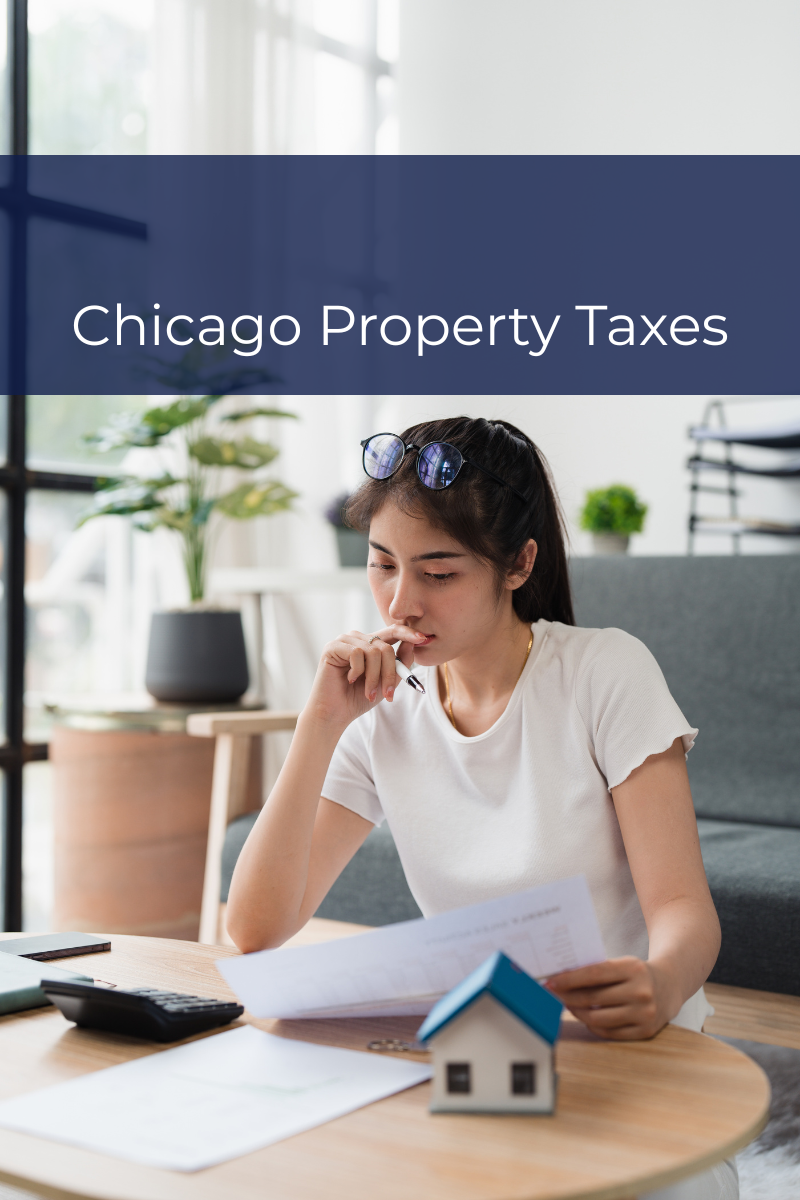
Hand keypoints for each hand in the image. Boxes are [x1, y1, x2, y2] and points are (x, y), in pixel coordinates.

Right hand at [304, 624, 426, 729]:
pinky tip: (350, 680)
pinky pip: (357, 653)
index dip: (408, 633)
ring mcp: (344, 641)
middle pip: (386, 646)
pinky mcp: (333, 647)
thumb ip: (399, 664)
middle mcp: (358, 638)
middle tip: (388, 694)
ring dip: (374, 677)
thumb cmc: (358, 699)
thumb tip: (413, 643)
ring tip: (368, 693)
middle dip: (390, 672)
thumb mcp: (386, 682)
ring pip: (373, 651)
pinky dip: (358, 671)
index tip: (423, 638)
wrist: (334, 714)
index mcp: (370, 644)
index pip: (392, 631)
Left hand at [545, 956, 673, 1040]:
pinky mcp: (645, 1031)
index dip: (569, 979)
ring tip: (568, 1005)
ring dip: (578, 1012)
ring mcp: (644, 1014)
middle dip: (569, 996)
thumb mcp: (622, 964)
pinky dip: (594, 1026)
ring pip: (599, 1018)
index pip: (593, 974)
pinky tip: (586, 1017)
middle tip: (554, 994)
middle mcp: (641, 992)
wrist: (670, 985)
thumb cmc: (638, 973)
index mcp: (633, 969)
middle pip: (593, 998)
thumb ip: (598, 971)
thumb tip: (563, 980)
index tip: (551, 981)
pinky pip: (610, 1032)